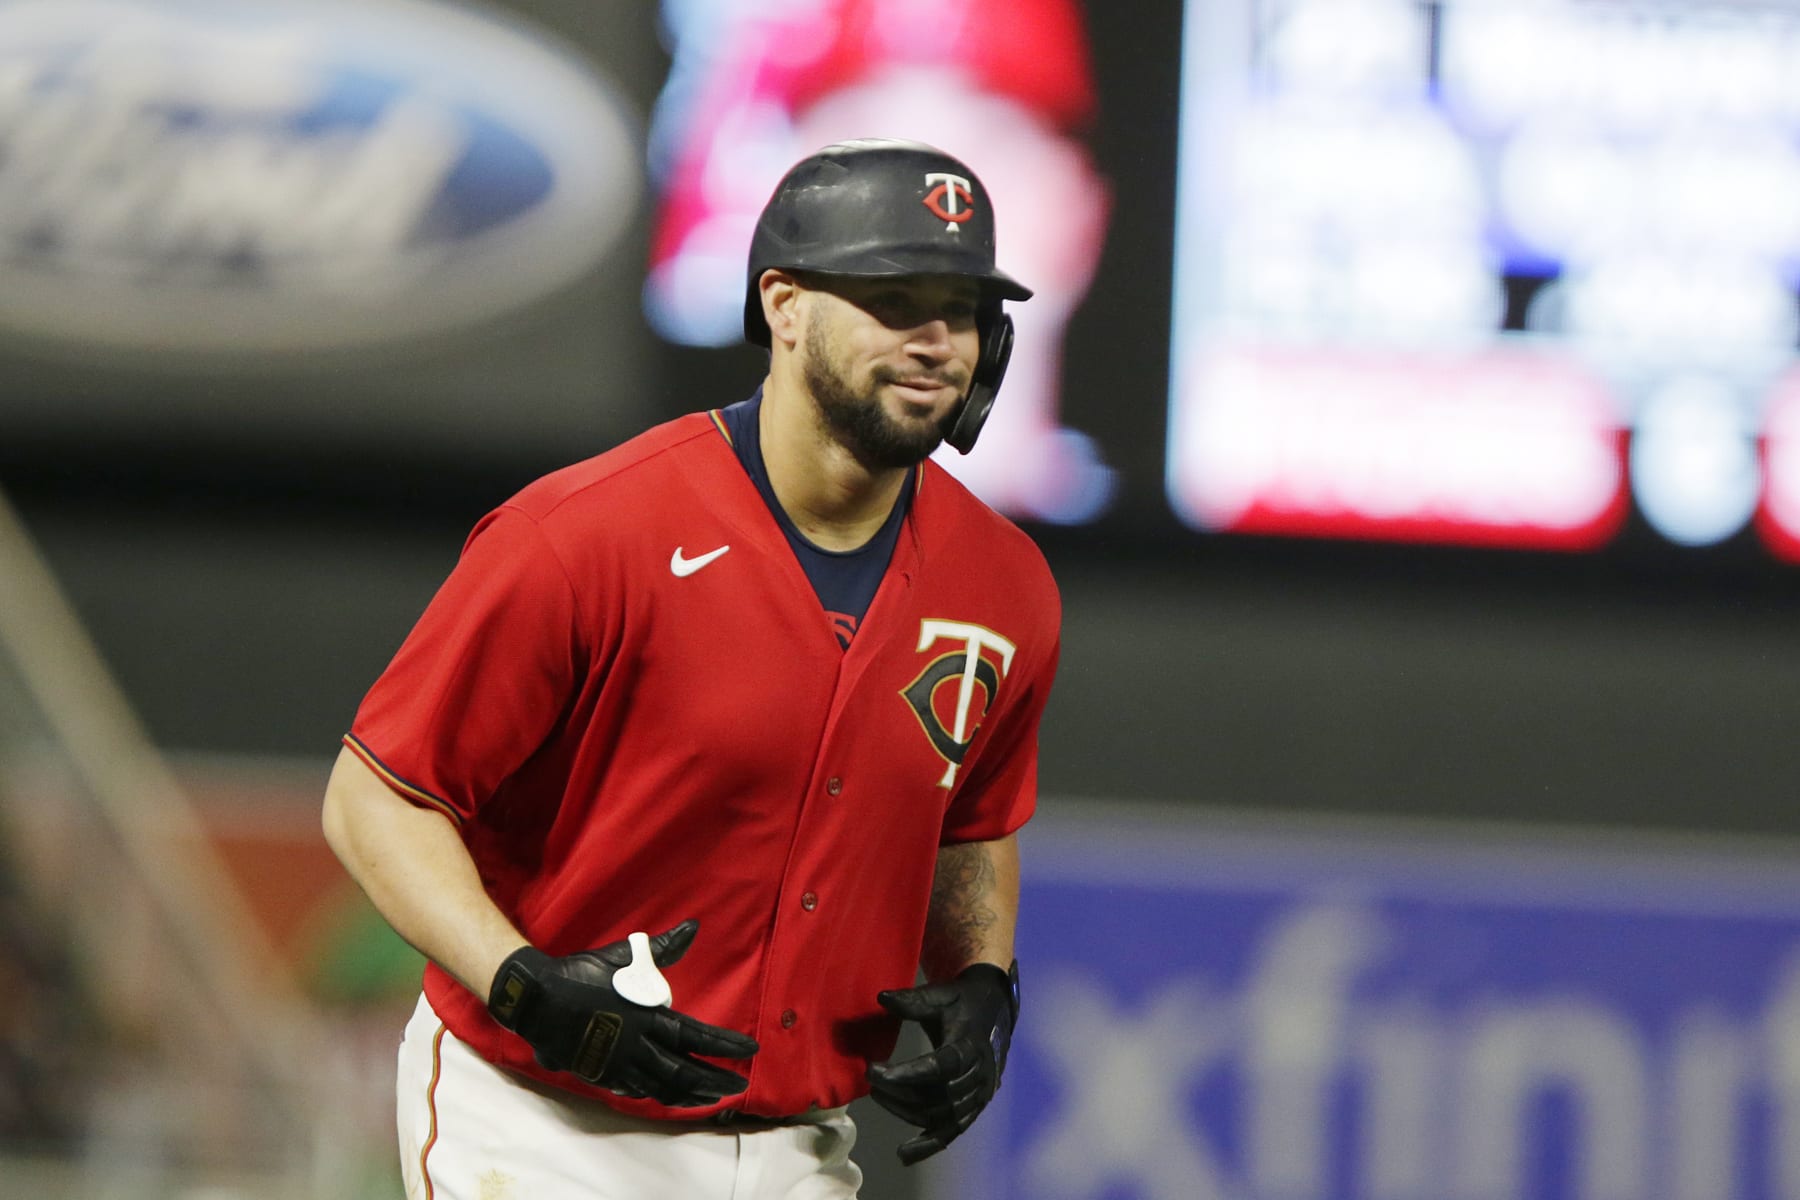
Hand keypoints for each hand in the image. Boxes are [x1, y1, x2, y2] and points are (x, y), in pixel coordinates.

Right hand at [486, 919, 757, 1106]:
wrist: (534, 998)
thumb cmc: (580, 974)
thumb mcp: (622, 957)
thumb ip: (661, 948)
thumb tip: (693, 927)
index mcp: (646, 1017)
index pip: (697, 1035)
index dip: (726, 1044)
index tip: (751, 1048)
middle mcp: (636, 1046)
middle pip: (685, 1071)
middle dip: (716, 1079)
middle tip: (741, 1086)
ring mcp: (617, 1065)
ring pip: (663, 1088)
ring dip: (691, 1094)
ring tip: (712, 1098)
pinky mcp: (600, 1075)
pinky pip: (636, 1090)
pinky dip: (657, 1095)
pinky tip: (670, 1096)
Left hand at [866, 960, 1019, 1164]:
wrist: (993, 1011)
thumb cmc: (961, 1002)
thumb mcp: (940, 994)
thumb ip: (912, 1000)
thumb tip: (881, 998)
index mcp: (972, 1045)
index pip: (940, 1066)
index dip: (908, 1073)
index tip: (877, 1072)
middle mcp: (979, 1075)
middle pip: (936, 1094)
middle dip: (898, 1090)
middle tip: (870, 1077)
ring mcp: (979, 1095)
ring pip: (939, 1115)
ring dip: (904, 1110)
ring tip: (878, 1094)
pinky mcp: (974, 1107)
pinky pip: (951, 1132)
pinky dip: (928, 1145)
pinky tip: (904, 1155)